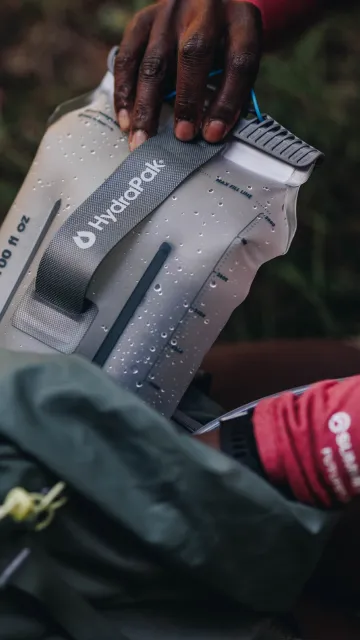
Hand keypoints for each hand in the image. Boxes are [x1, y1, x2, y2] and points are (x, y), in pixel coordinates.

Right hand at [114, 0, 261, 150]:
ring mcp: (170, 12)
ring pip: (153, 62)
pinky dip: (125, 93)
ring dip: (146, 107)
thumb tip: (212, 134)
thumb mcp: (240, 59)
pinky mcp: (143, 20)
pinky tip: (125, 119)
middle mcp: (205, 9)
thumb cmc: (226, 41)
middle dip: (186, 101)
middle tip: (181, 136)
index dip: (227, 102)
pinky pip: (127, 58)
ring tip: (143, 139)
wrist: (207, 6)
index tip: (213, 133)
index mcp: (241, 19)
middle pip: (193, 54)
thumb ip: (232, 92)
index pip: (238, 62)